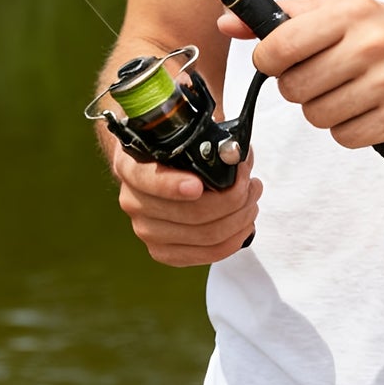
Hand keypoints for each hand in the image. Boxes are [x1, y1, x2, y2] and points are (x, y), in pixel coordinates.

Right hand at [107, 142, 260, 266]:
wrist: (150, 168)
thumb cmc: (172, 148)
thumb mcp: (181, 129)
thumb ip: (205, 133)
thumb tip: (235, 152)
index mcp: (132, 166)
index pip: (148, 180)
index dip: (173, 186)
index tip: (198, 185)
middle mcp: (134, 201)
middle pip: (189, 213)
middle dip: (232, 198)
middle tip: (251, 183)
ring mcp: (147, 230)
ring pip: (204, 236)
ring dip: (238, 218)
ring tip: (252, 199)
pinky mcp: (163, 252)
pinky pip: (205, 255)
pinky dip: (232, 240)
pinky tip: (244, 224)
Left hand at [219, 0, 383, 148]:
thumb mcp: (343, 11)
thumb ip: (285, 16)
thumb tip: (227, 22)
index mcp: (351, 12)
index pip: (280, 44)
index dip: (268, 61)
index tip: (278, 62)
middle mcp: (371, 44)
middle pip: (294, 87)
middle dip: (300, 89)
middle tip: (323, 78)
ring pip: (316, 115)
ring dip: (325, 111)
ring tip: (349, 93)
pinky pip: (344, 137)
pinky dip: (349, 130)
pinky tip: (368, 112)